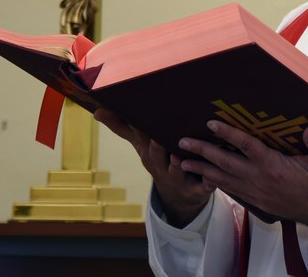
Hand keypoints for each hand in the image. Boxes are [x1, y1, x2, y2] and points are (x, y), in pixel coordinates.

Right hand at [94, 108, 210, 226]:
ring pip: (177, 171)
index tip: (141, 113)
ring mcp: (176, 178)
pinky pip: (200, 189)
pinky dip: (205, 185)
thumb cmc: (160, 160)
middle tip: (158, 136)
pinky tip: (211, 181)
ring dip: (178, 165)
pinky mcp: (194, 190)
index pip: (141, 137)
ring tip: (179, 157)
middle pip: (156, 155)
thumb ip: (123, 127)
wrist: (178, 196)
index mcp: (148, 151)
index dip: (140, 127)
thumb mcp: (141, 145)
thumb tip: (96, 110)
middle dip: (156, 146)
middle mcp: (160, 165)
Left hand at [177, 120, 307, 228]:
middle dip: (202, 152)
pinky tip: (204, 178)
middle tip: (182, 143)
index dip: (228, 134)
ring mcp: (255, 191)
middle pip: (224, 162)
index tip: (211, 124)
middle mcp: (258, 178)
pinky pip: (230, 190)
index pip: (246, 146)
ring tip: (182, 163)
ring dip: (201, 170)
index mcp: (272, 166)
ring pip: (222, 179)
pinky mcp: (256, 201)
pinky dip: (215, 183)